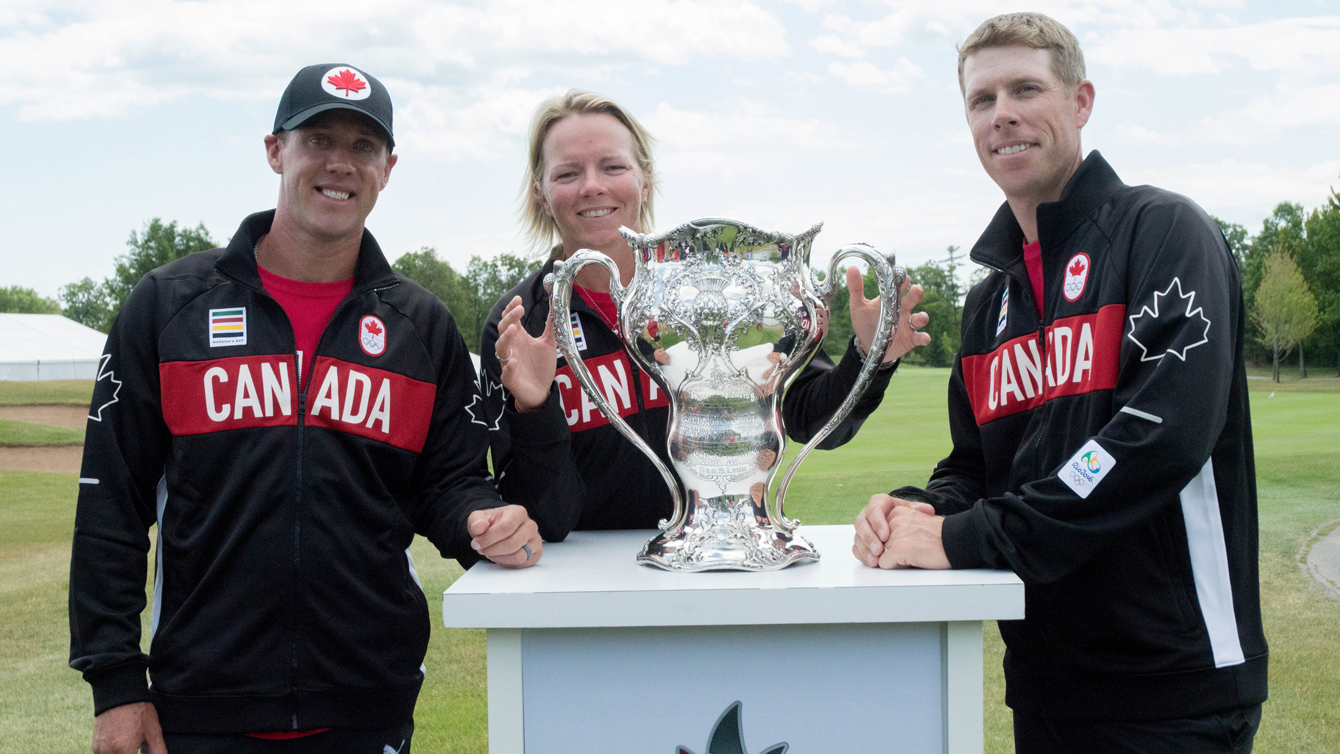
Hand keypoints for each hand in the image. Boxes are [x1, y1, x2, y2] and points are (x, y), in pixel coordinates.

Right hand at [92, 702, 165, 753]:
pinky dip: (116, 752)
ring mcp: (99, 750)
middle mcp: (108, 752)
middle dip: (133, 753)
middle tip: (139, 745)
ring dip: (125, 753)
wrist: (120, 695)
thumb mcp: (154, 732)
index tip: (142, 750)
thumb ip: (159, 752)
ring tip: (133, 741)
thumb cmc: (139, 712)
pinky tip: (124, 743)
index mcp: (124, 749)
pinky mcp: (95, 746)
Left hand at [468, 505, 541, 567]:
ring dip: (499, 558)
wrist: (499, 531)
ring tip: (490, 552)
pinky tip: (500, 556)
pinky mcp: (536, 554)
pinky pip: (522, 564)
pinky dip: (507, 563)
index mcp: (518, 512)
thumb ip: (476, 521)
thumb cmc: (490, 524)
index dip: (489, 538)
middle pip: (513, 543)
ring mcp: (536, 540)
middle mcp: (531, 525)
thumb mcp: (478, 519)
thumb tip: (478, 527)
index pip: (506, 527)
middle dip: (493, 550)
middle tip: (482, 550)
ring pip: (518, 556)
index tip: (476, 544)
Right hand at [495, 296, 557, 411]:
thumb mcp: (549, 344)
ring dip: (506, 338)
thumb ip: (551, 327)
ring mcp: (508, 363)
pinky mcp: (510, 379)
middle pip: (503, 330)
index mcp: (518, 338)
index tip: (519, 299)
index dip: (512, 309)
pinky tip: (514, 361)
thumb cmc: (540, 366)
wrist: (541, 390)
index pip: (510, 320)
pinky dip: (509, 367)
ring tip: (514, 329)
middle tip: (519, 309)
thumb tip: (556, 308)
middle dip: (509, 319)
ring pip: (501, 349)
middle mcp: (511, 348)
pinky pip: (506, 372)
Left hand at [848, 268, 931, 363]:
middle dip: (917, 292)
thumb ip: (856, 288)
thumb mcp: (858, 305)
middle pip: (915, 297)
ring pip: (921, 317)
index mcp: (892, 299)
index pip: (901, 284)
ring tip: (918, 318)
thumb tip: (851, 267)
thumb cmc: (864, 322)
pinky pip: (921, 337)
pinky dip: (924, 338)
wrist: (866, 345)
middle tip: (915, 289)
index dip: (903, 279)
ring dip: (922, 317)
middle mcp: (903, 309)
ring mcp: (908, 324)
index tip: (900, 275)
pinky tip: (925, 338)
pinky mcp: (911, 339)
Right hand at [852, 494, 934, 566]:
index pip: (874, 509)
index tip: (886, 536)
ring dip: (865, 550)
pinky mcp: (860, 540)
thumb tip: (927, 510)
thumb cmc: (908, 517)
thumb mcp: (913, 511)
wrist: (903, 526)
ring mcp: (862, 528)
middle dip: (869, 538)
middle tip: (879, 550)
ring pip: (857, 537)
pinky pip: (856, 547)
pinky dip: (862, 555)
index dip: (878, 522)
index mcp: (879, 502)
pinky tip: (871, 562)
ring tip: (875, 561)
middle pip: (862, 523)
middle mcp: (867, 513)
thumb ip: (918, 510)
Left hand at [878, 506, 949, 569]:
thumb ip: (898, 526)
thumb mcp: (915, 522)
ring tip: (914, 554)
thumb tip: (883, 540)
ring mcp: (895, 534)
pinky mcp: (899, 548)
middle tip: (912, 550)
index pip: (880, 531)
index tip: (907, 542)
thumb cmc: (940, 536)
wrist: (958, 541)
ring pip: (880, 553)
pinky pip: (883, 563)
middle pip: (879, 542)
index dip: (891, 541)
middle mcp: (894, 520)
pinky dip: (894, 566)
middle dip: (890, 550)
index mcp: (897, 511)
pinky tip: (911, 561)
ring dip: (893, 558)